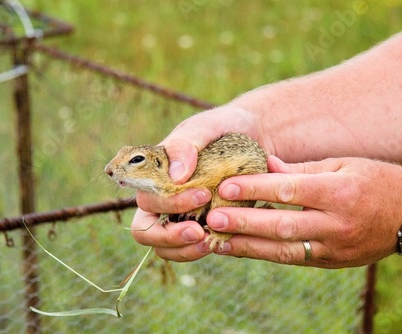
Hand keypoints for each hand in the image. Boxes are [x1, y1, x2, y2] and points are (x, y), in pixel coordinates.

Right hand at [132, 105, 266, 260]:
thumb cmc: (225, 128)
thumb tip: (175, 176)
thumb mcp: (206, 127)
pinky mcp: (201, 227)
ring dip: (182, 250)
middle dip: (170, 234)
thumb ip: (185, 144)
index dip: (169, 204)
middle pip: (146, 229)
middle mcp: (162, 198)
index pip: (145, 199)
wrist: (256, 135)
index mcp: (156, 175)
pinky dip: (198, 252)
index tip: (203, 194)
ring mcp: (180, 216)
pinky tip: (218, 244)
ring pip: (163, 247)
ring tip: (208, 243)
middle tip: (199, 230)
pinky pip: (188, 250)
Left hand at [205, 156, 401, 267]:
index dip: (256, 188)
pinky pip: (292, 259)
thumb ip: (301, 169)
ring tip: (217, 240)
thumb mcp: (341, 164)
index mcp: (340, 192)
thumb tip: (264, 165)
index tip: (226, 186)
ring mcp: (335, 247)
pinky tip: (240, 248)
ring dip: (247, 246)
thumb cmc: (374, 180)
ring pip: (284, 250)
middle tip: (212, 217)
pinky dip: (263, 253)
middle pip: (283, 225)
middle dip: (245, 222)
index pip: (290, 190)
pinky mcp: (331, 261)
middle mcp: (337, 223)